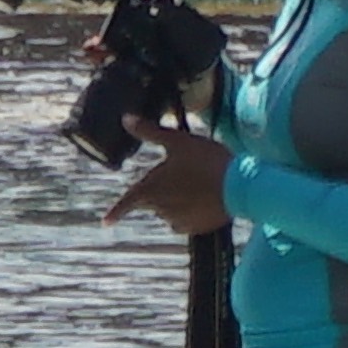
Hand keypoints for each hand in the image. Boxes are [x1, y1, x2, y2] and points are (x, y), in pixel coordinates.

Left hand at [110, 114, 226, 237]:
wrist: (241, 186)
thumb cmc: (207, 161)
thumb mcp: (178, 141)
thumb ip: (149, 131)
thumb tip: (125, 118)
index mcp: (150, 190)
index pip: (127, 203)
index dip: (116, 212)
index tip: (106, 222)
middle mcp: (160, 209)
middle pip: (154, 200)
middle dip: (164, 190)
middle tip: (188, 173)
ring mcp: (178, 220)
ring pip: (171, 210)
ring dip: (178, 200)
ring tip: (201, 183)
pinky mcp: (195, 228)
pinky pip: (187, 220)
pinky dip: (192, 212)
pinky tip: (206, 198)